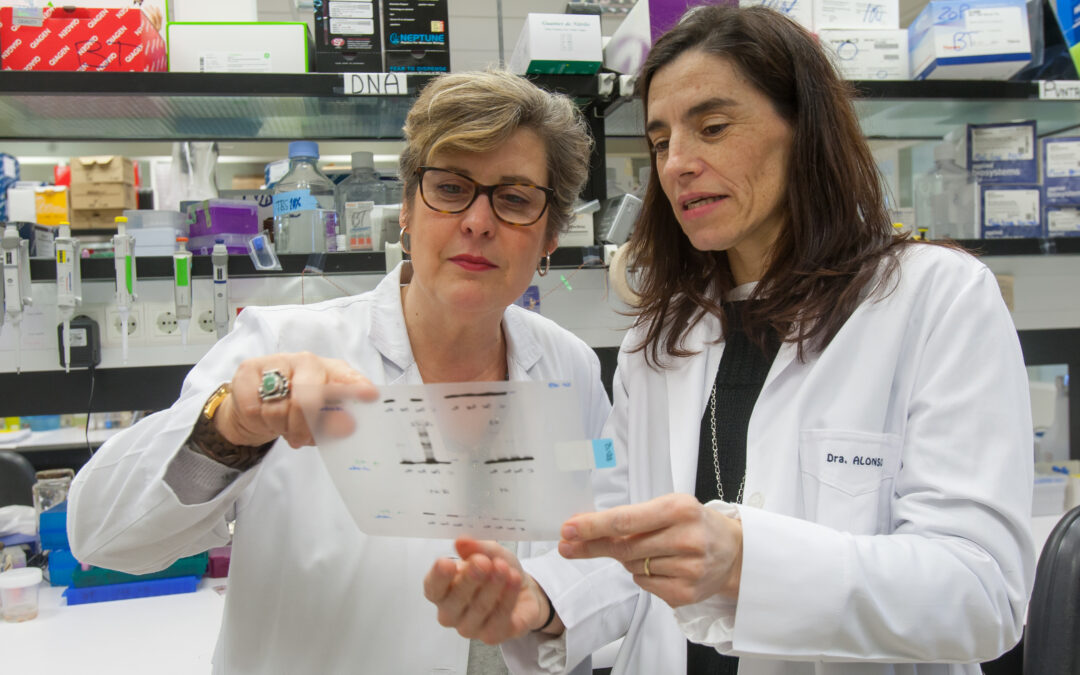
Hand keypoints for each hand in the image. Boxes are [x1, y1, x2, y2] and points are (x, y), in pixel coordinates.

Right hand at [215, 352, 377, 448]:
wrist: (255, 406)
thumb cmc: (295, 410)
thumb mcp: (319, 419)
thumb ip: (334, 421)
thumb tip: (347, 426)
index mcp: (332, 371)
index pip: (347, 377)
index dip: (357, 386)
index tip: (370, 396)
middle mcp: (307, 361)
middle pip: (308, 395)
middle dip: (305, 425)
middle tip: (303, 439)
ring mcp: (277, 362)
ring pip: (279, 407)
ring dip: (282, 428)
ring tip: (286, 429)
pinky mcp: (248, 371)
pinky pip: (254, 408)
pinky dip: (260, 422)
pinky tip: (266, 420)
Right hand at [424, 538, 560, 643]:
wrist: (523, 590)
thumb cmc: (497, 570)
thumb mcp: (489, 552)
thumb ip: (476, 548)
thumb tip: (462, 541)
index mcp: (443, 591)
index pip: (433, 588)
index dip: (438, 576)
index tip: (447, 562)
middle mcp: (452, 613)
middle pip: (454, 602)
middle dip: (470, 579)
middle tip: (483, 562)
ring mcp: (471, 628)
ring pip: (479, 610)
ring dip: (492, 586)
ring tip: (503, 567)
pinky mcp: (493, 636)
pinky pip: (499, 619)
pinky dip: (508, 597)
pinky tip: (514, 580)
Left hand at [558, 493, 741, 607]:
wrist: (734, 552)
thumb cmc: (694, 524)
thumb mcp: (667, 507)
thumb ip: (629, 517)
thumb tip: (580, 526)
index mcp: (679, 509)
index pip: (625, 521)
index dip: (592, 526)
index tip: (568, 529)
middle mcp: (686, 539)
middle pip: (623, 548)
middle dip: (592, 546)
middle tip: (569, 544)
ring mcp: (688, 570)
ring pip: (631, 567)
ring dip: (628, 559)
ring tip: (652, 550)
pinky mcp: (686, 594)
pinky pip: (644, 585)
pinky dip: (643, 575)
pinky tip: (661, 566)